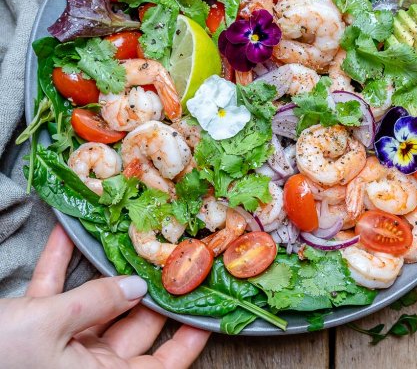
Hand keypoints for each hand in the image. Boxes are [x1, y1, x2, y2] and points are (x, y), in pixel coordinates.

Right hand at [0, 224, 209, 367]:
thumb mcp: (47, 330)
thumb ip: (96, 304)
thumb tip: (138, 288)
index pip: (161, 367)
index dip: (188, 341)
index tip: (208, 311)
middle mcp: (84, 367)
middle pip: (134, 327)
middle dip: (149, 289)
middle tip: (171, 254)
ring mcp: (59, 348)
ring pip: (97, 305)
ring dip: (106, 270)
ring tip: (129, 237)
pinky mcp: (33, 330)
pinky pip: (56, 294)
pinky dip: (62, 265)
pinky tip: (71, 235)